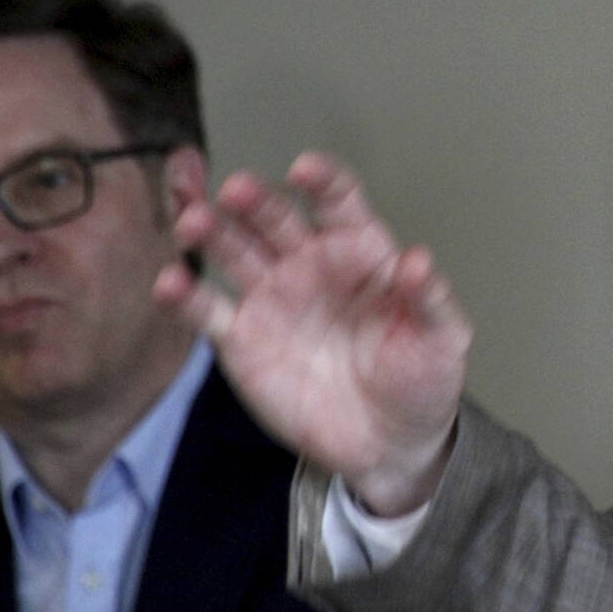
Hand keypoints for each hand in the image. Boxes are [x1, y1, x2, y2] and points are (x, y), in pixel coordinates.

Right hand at [154, 151, 471, 514]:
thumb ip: (430, 298)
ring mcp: (272, 297)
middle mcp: (310, 262)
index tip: (304, 169)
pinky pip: (208, 311)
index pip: (339, 201)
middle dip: (254, 200)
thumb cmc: (420, 378)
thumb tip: (419, 260)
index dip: (322, 180)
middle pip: (274, 218)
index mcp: (361, 249)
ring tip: (193, 222)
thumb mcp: (442, 338)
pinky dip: (184, 295)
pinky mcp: (241, 339)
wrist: (388, 442)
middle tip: (236, 190)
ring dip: (210, 232)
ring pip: (233, 251)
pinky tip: (170, 281)